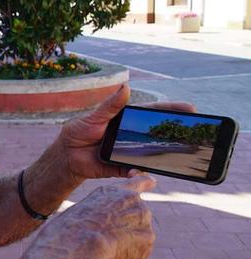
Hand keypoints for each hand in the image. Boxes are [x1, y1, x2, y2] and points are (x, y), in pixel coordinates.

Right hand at [41, 172, 156, 258]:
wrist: (75, 241)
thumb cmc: (63, 233)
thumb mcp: (75, 219)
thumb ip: (95, 224)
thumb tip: (101, 246)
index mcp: (110, 191)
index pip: (136, 182)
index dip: (144, 183)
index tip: (152, 182)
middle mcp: (130, 200)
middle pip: (134, 224)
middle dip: (120, 243)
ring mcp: (141, 219)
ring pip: (133, 246)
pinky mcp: (146, 240)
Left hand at [58, 84, 195, 183]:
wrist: (65, 157)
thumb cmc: (77, 133)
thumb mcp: (94, 117)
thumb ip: (110, 105)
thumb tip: (126, 87)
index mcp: (125, 120)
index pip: (151, 113)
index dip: (171, 110)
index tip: (190, 108)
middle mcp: (130, 136)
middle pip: (155, 133)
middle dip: (175, 133)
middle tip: (193, 132)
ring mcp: (128, 152)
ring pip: (150, 154)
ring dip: (161, 155)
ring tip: (176, 154)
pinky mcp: (121, 168)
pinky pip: (134, 171)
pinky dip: (137, 171)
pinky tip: (138, 171)